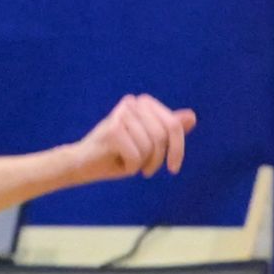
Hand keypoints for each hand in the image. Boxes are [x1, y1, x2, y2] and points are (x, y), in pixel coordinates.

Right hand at [68, 94, 194, 184]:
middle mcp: (132, 103)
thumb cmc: (117, 155)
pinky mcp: (113, 130)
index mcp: (143, 102)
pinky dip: (130, 167)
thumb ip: (168, 130)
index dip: (178, 149)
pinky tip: (117, 163)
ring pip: (150, 147)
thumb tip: (192, 116)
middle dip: (158, 159)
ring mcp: (121, 114)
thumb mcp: (149, 144)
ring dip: (142, 164)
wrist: (81, 165)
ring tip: (128, 163)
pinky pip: (136, 156)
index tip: (173, 168)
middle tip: (147, 170)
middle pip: (163, 136)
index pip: (173, 125)